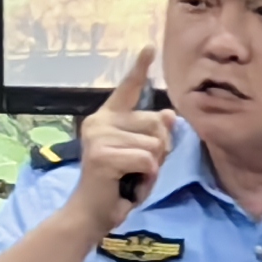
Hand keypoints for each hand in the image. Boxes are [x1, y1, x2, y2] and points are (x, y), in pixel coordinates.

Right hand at [60, 45, 177, 233]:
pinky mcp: (102, 155)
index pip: (128, 89)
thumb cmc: (119, 184)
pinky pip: (147, 159)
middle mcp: (100, 122)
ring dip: (152, 165)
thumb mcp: (143, 155)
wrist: (92, 214)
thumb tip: (169, 115)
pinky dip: (146, 176)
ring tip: (132, 175)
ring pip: (154, 144)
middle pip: (156, 122)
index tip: (149, 47)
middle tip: (139, 166)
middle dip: (159, 148)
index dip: (140, 68)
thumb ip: (154, 135)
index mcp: (108, 118)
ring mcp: (99, 137)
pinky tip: (128, 182)